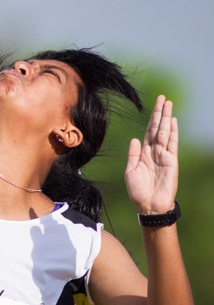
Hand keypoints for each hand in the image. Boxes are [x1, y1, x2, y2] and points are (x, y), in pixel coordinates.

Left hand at [125, 95, 177, 214]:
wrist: (148, 206)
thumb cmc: (138, 191)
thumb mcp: (130, 171)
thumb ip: (133, 155)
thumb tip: (135, 139)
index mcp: (144, 153)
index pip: (148, 131)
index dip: (151, 118)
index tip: (155, 105)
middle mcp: (155, 152)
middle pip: (158, 128)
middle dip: (160, 113)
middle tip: (162, 98)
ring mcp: (164, 156)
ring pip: (165, 132)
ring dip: (166, 118)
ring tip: (168, 104)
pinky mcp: (171, 162)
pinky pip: (171, 144)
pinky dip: (172, 132)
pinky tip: (173, 122)